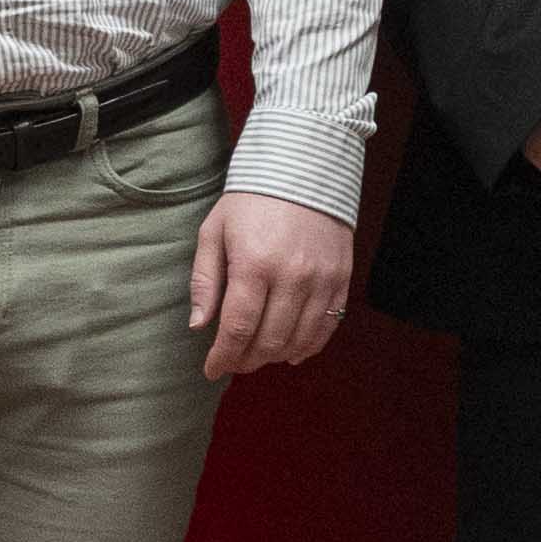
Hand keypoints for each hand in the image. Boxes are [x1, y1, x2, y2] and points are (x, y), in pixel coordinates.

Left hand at [190, 192, 358, 378]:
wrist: (303, 171)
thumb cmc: (250, 202)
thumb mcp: (214, 232)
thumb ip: (205, 280)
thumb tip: (198, 325)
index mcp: (253, 264)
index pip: (237, 327)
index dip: (223, 356)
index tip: (212, 370)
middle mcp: (291, 276)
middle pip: (269, 339)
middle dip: (246, 360)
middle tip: (233, 363)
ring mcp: (321, 279)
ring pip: (300, 338)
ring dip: (275, 356)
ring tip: (257, 357)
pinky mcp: (342, 279)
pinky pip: (328, 325)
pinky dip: (309, 345)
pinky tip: (291, 352)